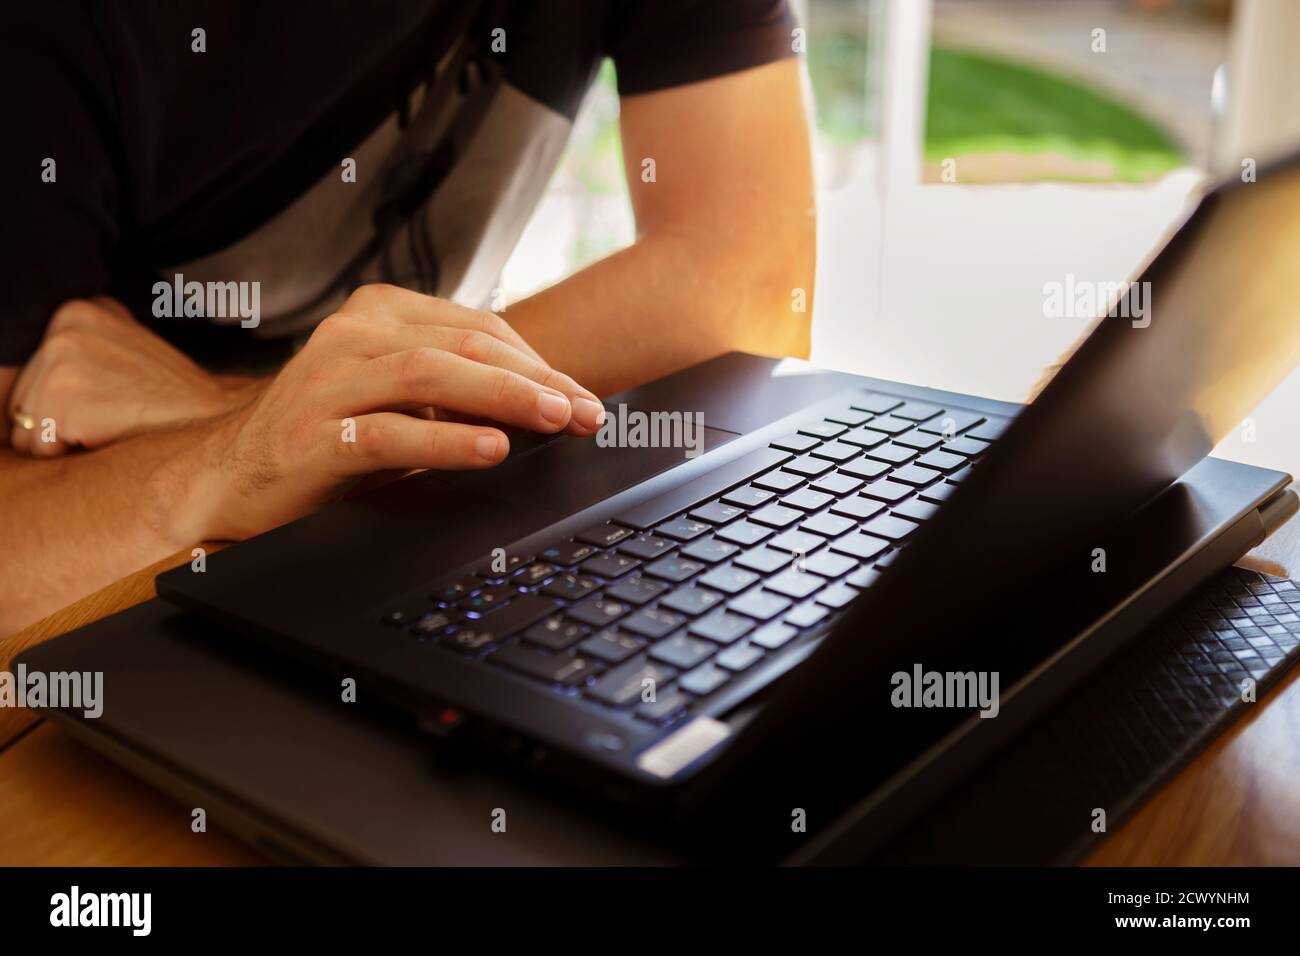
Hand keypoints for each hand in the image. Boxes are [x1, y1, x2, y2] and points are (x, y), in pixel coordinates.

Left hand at [6, 297, 260, 456]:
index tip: (109, 401)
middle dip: (59, 423)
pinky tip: (110, 438)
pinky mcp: (63, 396)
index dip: (64, 404)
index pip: (34, 375)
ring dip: (65, 442)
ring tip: (114, 427)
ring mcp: (62, 359)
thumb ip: (84, 349)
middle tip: (115, 418)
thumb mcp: (126, 351)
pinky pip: (40, 448)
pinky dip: (71, 457)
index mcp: (78, 310)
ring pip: (27, 427)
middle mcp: (63, 327)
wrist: (215, 419)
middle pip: (24, 400)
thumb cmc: (173, 399)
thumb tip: (40, 375)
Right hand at [181, 284, 605, 541]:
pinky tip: (491, 450)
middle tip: (586, 414)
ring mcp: (328, 380)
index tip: (586, 399)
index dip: (541, 364)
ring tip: (553, 421)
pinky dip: (447, 440)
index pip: (479, 329)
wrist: (233, 478)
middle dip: (537, 381)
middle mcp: (353, 334)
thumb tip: (551, 405)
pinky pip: (390, 431)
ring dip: (503, 398)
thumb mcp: (401, 401)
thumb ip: (460, 391)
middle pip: (464, 345)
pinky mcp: (312, 433)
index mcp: (380, 314)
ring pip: (431, 375)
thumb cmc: (331, 436)